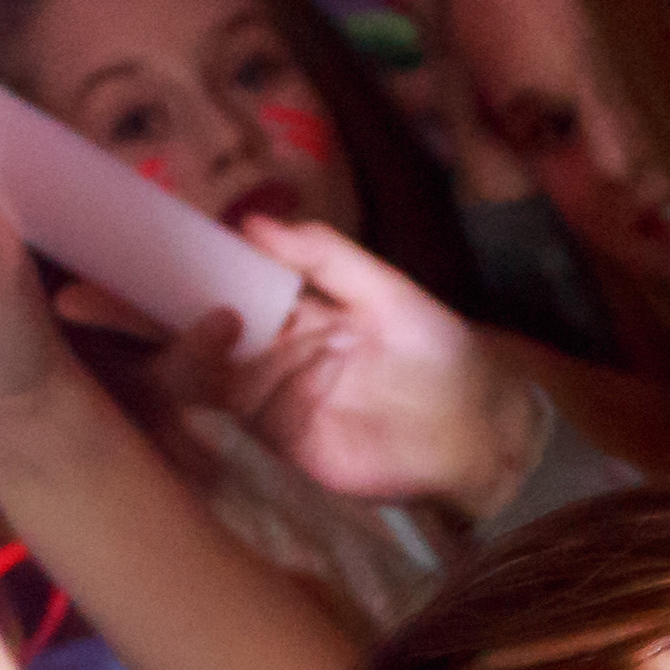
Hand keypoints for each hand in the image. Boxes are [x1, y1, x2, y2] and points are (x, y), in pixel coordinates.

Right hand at [190, 222, 540, 515]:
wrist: (479, 425)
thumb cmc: (440, 353)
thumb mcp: (387, 291)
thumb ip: (323, 257)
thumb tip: (251, 223)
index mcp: (294, 318)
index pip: (232, 296)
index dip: (206, 280)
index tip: (190, 258)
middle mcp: (277, 361)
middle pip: (210, 348)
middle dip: (197, 331)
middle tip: (215, 312)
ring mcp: (280, 406)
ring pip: (221, 385)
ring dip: (241, 359)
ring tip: (280, 334)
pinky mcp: (294, 446)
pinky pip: (262, 417)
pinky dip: (281, 389)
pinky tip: (322, 366)